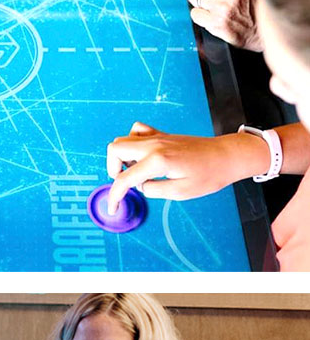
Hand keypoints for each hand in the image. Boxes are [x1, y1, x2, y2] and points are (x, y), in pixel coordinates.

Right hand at [106, 122, 257, 212]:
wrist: (227, 156)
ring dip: (121, 157)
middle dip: (112, 169)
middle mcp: (154, 145)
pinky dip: (132, 143)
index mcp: (158, 161)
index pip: (124, 179)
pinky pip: (137, 131)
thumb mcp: (180, 192)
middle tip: (124, 184)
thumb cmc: (210, 175)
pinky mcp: (162, 135)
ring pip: (123, 140)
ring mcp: (157, 137)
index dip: (115, 195)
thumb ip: (154, 190)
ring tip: (134, 171)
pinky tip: (140, 156)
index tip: (114, 207)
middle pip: (115, 149)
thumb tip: (141, 186)